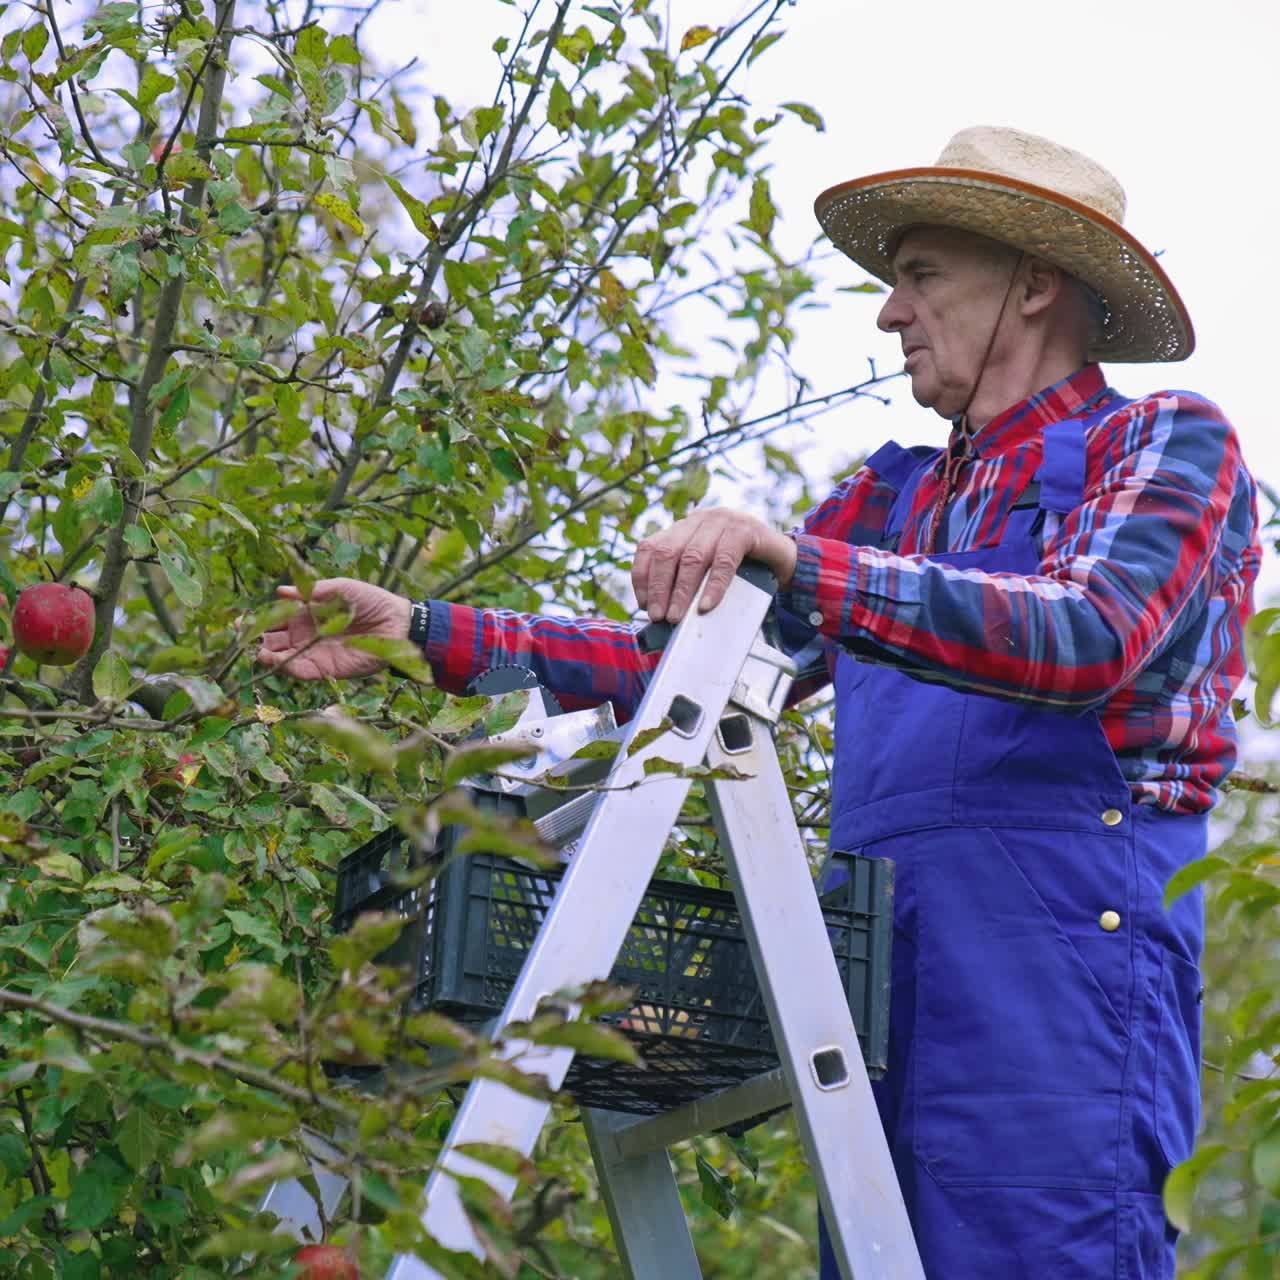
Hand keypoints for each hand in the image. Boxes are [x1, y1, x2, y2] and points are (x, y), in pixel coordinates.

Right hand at [255, 578, 411, 679]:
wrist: (398, 623)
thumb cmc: (371, 600)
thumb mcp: (340, 589)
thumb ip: (312, 591)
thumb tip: (280, 591)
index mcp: (306, 615)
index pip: (274, 620)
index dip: (256, 622)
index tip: (239, 623)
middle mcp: (306, 636)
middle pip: (272, 640)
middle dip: (255, 640)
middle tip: (241, 638)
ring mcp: (314, 653)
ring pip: (282, 657)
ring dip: (267, 655)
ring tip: (256, 650)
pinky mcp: (326, 669)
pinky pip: (301, 671)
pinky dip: (286, 667)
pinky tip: (275, 660)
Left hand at [632, 509, 796, 622]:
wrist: (784, 560)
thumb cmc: (742, 571)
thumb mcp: (707, 573)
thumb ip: (686, 582)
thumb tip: (662, 616)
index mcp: (684, 528)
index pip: (650, 547)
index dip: (642, 576)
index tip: (644, 604)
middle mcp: (699, 520)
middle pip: (667, 552)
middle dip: (659, 587)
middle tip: (658, 616)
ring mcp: (723, 521)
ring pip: (692, 557)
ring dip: (681, 591)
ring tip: (677, 616)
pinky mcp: (745, 529)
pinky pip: (724, 560)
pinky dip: (713, 586)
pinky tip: (706, 605)